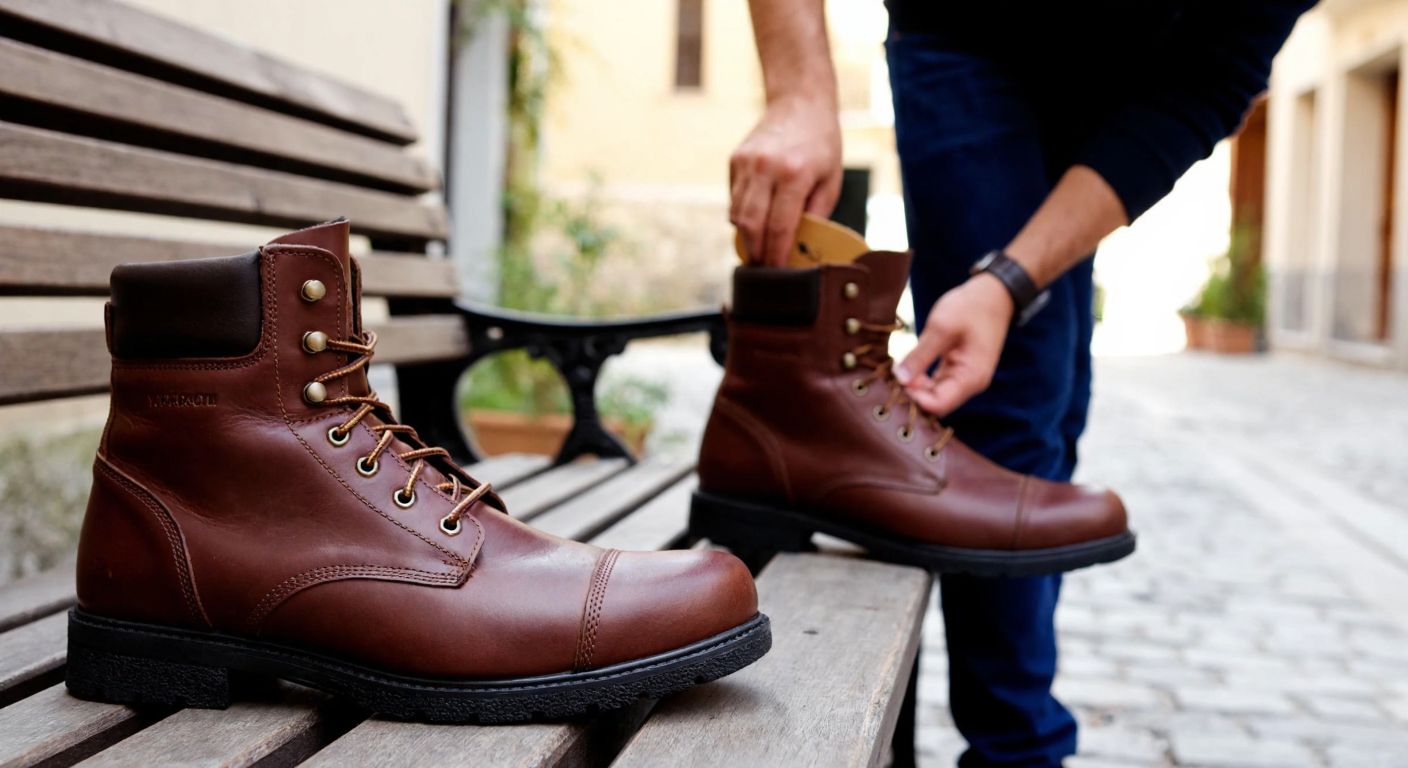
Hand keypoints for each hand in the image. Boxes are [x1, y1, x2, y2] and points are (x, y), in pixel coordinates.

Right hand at [729, 97, 841, 265]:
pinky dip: (742, 216)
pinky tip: (755, 221)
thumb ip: (815, 214)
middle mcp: (766, 169)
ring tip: (758, 250)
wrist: (800, 102)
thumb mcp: (831, 180)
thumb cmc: (822, 144)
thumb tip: (800, 248)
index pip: (779, 228)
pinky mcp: (735, 160)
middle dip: (756, 253)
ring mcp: (746, 163)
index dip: (777, 256)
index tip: (779, 274)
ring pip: (737, 215)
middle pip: (751, 226)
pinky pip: (734, 198)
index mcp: (795, 175)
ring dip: (746, 238)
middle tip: (764, 269)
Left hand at [893, 274, 1014, 415]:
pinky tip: (909, 365)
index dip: (914, 396)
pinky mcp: (957, 370)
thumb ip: (920, 355)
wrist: (992, 294)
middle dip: (913, 392)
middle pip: (935, 403)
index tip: (898, 376)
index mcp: (970, 378)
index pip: (937, 405)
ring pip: (934, 394)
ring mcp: (964, 378)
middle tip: (895, 370)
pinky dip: (921, 378)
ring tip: (900, 366)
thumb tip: (899, 378)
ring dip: (915, 385)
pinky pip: (936, 384)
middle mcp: (970, 384)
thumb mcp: (941, 327)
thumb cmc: (970, 307)